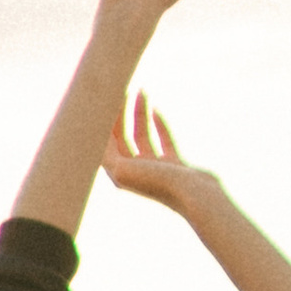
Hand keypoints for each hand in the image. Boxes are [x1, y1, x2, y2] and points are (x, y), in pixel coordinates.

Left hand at [100, 90, 229, 220]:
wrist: (199, 199)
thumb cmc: (162, 186)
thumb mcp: (127, 171)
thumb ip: (106, 157)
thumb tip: (91, 141)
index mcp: (121, 175)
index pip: (105, 143)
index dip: (103, 121)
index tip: (104, 98)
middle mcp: (136, 172)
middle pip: (122, 138)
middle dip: (120, 115)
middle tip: (121, 91)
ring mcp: (156, 169)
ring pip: (142, 136)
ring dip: (140, 114)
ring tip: (141, 91)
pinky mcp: (174, 166)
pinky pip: (163, 141)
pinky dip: (158, 125)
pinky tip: (156, 109)